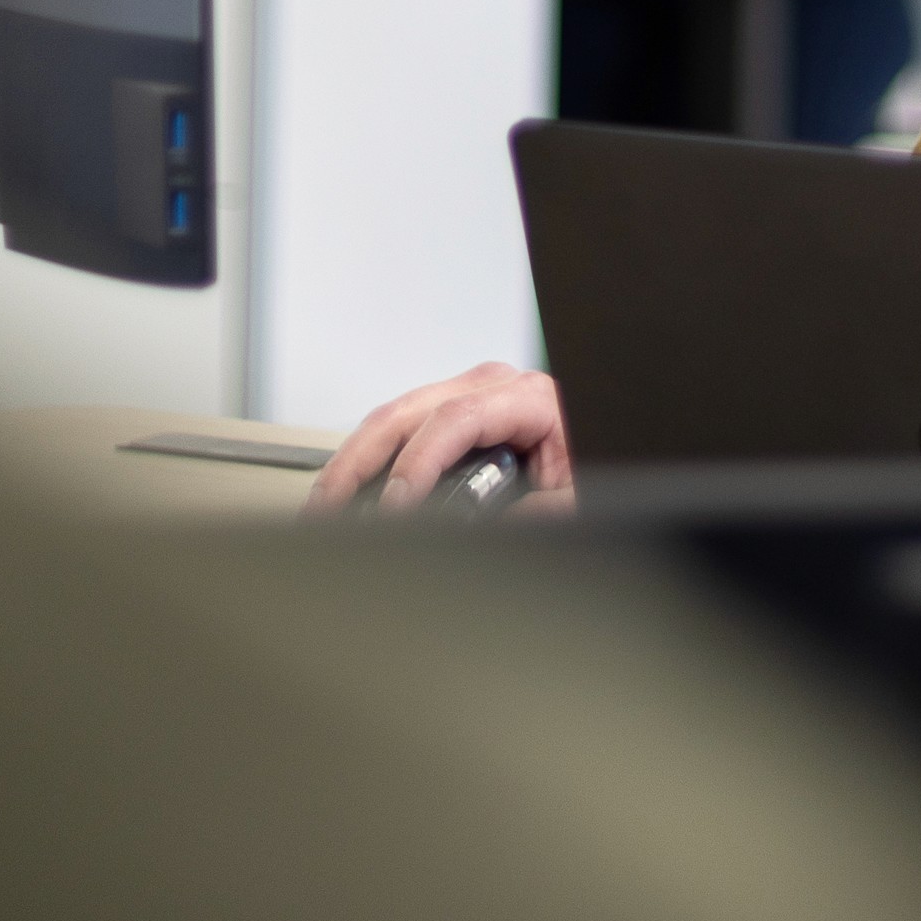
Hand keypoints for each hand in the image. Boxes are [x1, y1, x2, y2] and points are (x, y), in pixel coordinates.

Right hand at [304, 363, 572, 513]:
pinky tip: (349, 488)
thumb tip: (481, 534)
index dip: (417, 464)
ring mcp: (468, 393)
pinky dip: (369, 459)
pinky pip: (401, 427)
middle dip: (359, 462)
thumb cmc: (587, 461)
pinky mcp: (452, 410)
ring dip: (353, 461)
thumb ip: (536, 513)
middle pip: (406, 413)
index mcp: (528, 398)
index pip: (456, 420)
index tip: (393, 507)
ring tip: (324, 505)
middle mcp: (492, 386)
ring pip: (393, 417)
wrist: (596, 440)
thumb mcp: (575, 493)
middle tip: (328, 509)